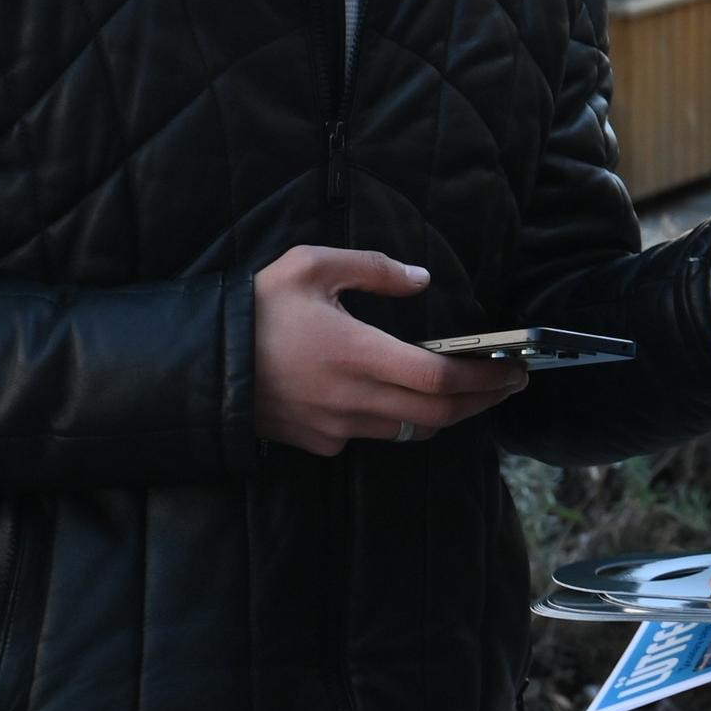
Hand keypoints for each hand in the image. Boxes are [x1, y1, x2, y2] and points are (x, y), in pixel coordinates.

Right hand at [251, 248, 525, 457]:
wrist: (196, 363)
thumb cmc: (256, 308)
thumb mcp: (310, 267)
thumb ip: (373, 269)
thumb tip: (421, 279)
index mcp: (357, 354)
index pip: (438, 377)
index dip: (483, 378)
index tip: (514, 369)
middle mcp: (353, 399)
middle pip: (437, 414)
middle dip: (480, 401)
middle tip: (507, 384)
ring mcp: (336, 428)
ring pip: (410, 430)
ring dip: (444, 414)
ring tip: (467, 390)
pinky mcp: (318, 444)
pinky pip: (372, 436)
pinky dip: (398, 420)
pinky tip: (401, 398)